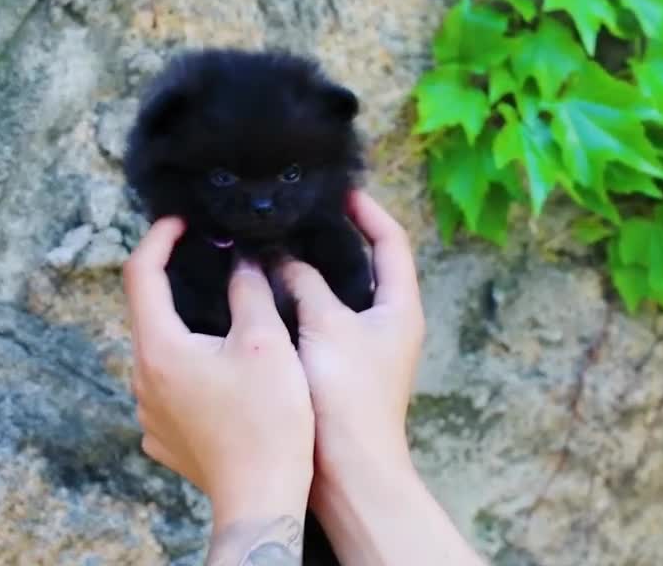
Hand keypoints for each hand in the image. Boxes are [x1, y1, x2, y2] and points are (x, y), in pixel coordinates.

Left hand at [124, 217, 314, 527]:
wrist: (262, 498)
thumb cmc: (269, 421)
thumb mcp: (266, 342)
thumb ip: (249, 291)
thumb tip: (242, 261)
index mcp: (159, 347)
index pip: (140, 272)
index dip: (159, 237)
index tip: (182, 222)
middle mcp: (142, 377)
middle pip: (149, 312)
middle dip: (177, 282)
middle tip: (213, 262)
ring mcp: (149, 411)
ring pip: (160, 351)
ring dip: (186, 328)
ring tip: (228, 320)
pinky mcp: (164, 436)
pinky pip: (169, 387)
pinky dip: (191, 367)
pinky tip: (225, 373)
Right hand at [277, 192, 484, 564]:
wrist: (348, 472)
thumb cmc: (347, 396)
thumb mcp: (326, 326)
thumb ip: (305, 282)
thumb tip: (280, 258)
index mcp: (399, 307)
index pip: (391, 241)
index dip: (367, 210)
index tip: (337, 189)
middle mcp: (388, 324)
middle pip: (366, 265)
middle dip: (333, 237)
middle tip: (295, 215)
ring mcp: (364, 349)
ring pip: (337, 295)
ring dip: (309, 271)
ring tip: (272, 246)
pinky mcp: (338, 371)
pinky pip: (317, 321)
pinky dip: (296, 302)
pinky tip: (263, 296)